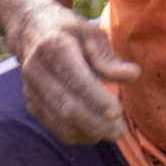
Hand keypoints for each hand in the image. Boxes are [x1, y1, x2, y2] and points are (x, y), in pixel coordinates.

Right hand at [13, 6, 140, 143]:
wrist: (32, 31)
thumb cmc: (69, 32)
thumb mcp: (91, 34)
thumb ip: (109, 58)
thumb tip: (133, 75)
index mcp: (54, 47)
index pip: (75, 79)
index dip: (96, 98)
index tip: (118, 111)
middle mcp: (37, 70)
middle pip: (66, 105)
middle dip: (95, 122)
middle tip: (121, 131)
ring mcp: (31, 90)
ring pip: (60, 121)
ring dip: (88, 132)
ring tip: (113, 133)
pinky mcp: (32, 104)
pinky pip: (55, 127)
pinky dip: (78, 134)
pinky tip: (97, 132)